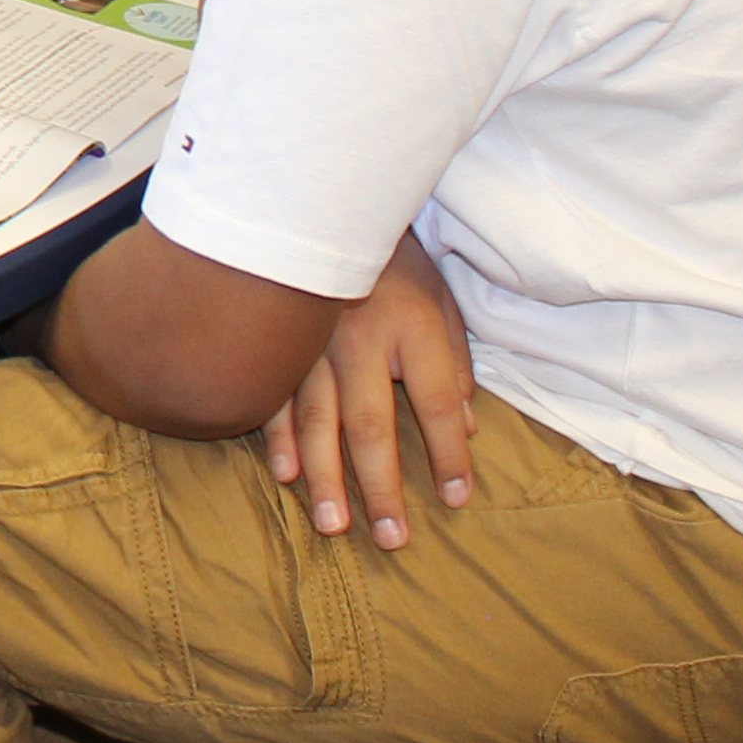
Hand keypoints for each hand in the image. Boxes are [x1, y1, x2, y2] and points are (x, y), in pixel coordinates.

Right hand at [264, 238, 475, 547]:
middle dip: (381, 486)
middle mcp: (360, 338)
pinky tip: (287, 474)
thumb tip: (467, 429)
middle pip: (372, 424)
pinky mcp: (277, 340)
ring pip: (318, 420)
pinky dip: (280, 437)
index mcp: (411, 326)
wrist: (329, 204)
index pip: (438, 402)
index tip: (457, 499)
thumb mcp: (442, 301)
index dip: (449, 455)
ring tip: (334, 525)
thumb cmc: (396, 262)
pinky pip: (275, 394)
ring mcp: (311, 341)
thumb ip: (454, 364)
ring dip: (326, 477)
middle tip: (391, 538)